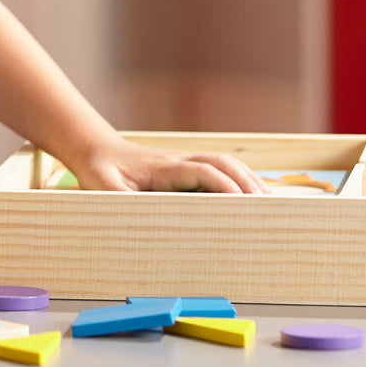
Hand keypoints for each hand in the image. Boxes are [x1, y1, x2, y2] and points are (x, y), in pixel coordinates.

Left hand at [72, 138, 268, 194]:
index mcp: (164, 168)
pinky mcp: (184, 167)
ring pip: (224, 162)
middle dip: (246, 181)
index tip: (243, 203)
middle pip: (221, 163)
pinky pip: (217, 167)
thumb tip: (137, 216)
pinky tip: (249, 192)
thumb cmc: (100, 171)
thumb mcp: (103, 188)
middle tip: (267, 206)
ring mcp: (183, 161)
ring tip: (267, 201)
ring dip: (246, 178)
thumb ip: (119, 200)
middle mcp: (178, 161)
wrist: (97, 150)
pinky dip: (238, 177)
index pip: (204, 171)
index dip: (225, 186)